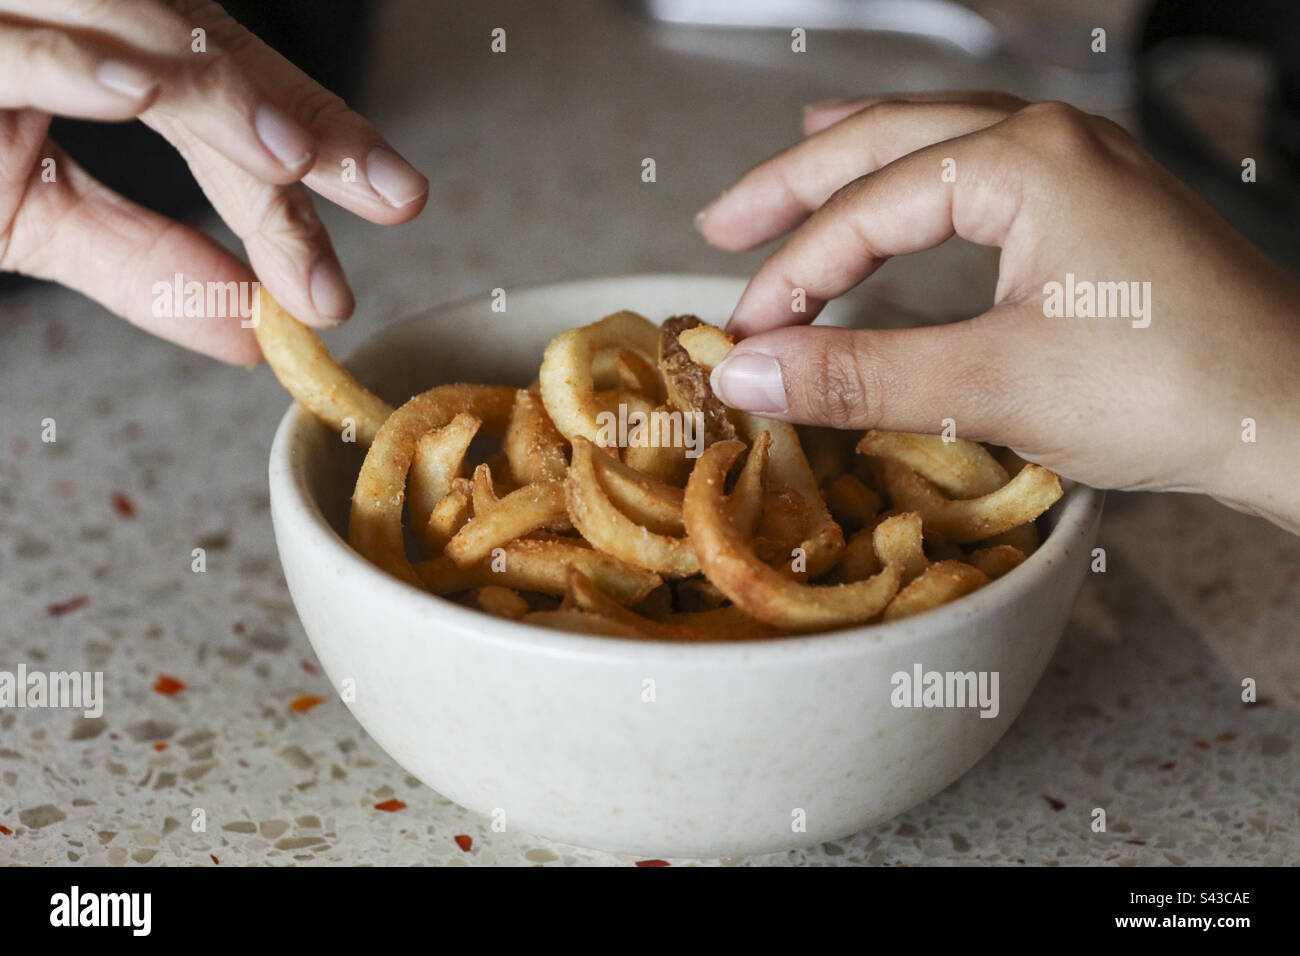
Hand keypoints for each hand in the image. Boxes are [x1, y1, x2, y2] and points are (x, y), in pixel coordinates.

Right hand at [0, 0, 428, 364]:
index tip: (394, 203)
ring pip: (128, 25)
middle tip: (387, 191)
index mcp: (102, 55)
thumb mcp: (32, 215)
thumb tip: (259, 335)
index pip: (227, 108)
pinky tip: (141, 87)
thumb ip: (145, 266)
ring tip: (295, 158)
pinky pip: (12, 44)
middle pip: (206, 63)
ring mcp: (16, 15)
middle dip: (296, 131)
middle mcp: (67, 14)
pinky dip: (70, 63)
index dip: (314, 156)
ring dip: (214, 91)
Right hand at [698, 93, 1299, 534]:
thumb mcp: (993, 386)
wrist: (1299, 415)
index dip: (791, 275)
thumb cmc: (1172, 392)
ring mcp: (1082, 163)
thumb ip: (859, 376)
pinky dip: (920, 175)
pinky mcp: (1099, 203)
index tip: (743, 335)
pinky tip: (909, 188)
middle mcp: (1050, 138)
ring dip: (856, 160)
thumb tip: (745, 373)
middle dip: (796, 183)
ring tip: (791, 171)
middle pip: (887, 138)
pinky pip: (982, 164)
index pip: (865, 210)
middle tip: (720, 224)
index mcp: (1023, 161)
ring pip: (937, 138)